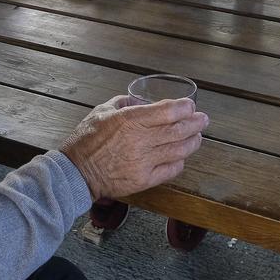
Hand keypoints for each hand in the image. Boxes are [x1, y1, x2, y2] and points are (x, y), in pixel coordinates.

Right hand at [60, 95, 207, 200]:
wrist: (75, 172)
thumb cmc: (86, 140)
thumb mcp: (101, 111)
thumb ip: (122, 102)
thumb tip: (138, 99)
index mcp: (130, 120)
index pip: (167, 111)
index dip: (184, 108)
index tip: (190, 106)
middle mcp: (140, 140)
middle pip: (178, 130)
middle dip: (195, 123)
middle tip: (203, 119)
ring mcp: (143, 162)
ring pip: (178, 150)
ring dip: (192, 142)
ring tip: (197, 137)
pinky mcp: (143, 180)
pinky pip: (170, 170)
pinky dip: (179, 162)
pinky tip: (181, 157)